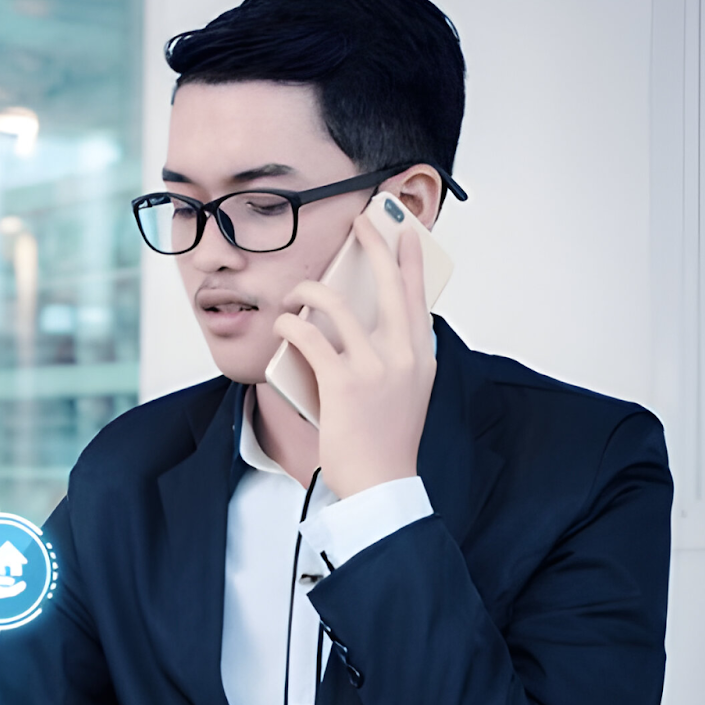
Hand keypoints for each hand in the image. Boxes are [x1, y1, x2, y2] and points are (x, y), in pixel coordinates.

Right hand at [0, 569, 26, 598]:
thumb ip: (3, 580)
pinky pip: (1, 588)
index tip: (24, 583)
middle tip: (22, 583)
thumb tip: (12, 581)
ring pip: (6, 590)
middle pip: (10, 592)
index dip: (19, 588)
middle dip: (16, 588)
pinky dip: (5, 585)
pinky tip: (7, 581)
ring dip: (11, 587)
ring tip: (16, 581)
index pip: (12, 592)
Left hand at [272, 216, 435, 497]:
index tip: (404, 232)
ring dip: (309, 291)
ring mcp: (376, 367)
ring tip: (295, 294)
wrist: (381, 482)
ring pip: (338, 304)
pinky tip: (283, 325)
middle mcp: (404, 355)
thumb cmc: (385, 439)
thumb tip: (365, 324)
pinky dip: (291, 325)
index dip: (410, 259)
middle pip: (389, 284)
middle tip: (361, 222)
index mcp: (421, 356)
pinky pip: (309, 335)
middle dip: (373, 245)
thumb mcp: (406, 391)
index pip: (418, 295)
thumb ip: (395, 357)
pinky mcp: (344, 381)